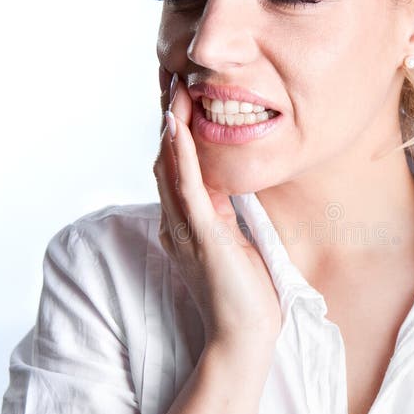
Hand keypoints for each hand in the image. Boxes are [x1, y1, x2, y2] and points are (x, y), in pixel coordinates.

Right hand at [154, 67, 282, 349]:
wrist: (246, 337)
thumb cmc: (246, 296)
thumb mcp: (237, 244)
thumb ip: (229, 217)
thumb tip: (233, 189)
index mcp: (187, 224)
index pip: (177, 168)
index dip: (176, 131)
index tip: (183, 96)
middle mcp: (177, 223)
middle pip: (166, 160)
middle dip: (168, 118)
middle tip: (172, 77)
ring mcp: (185, 229)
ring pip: (170, 166)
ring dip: (171, 125)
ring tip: (173, 87)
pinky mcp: (201, 236)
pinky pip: (186, 187)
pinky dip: (180, 154)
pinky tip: (177, 125)